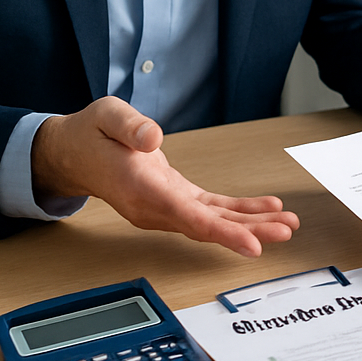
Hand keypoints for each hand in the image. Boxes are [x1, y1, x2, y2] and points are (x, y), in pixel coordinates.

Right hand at [31, 97, 299, 255]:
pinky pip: (210, 210)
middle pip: (206, 225)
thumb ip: (129, 127)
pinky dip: (239, 211)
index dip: (221, 232)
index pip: (185, 215)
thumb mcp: (106, 116)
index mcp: (139, 188)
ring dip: (250, 224)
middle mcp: (154, 206)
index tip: (251, 244)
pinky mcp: (174, 199)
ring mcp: (164, 207)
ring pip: (212, 221)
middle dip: (247, 231)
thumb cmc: (91, 134)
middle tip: (283, 232)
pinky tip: (266, 209)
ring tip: (286, 224)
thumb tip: (153, 138)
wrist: (75, 154)